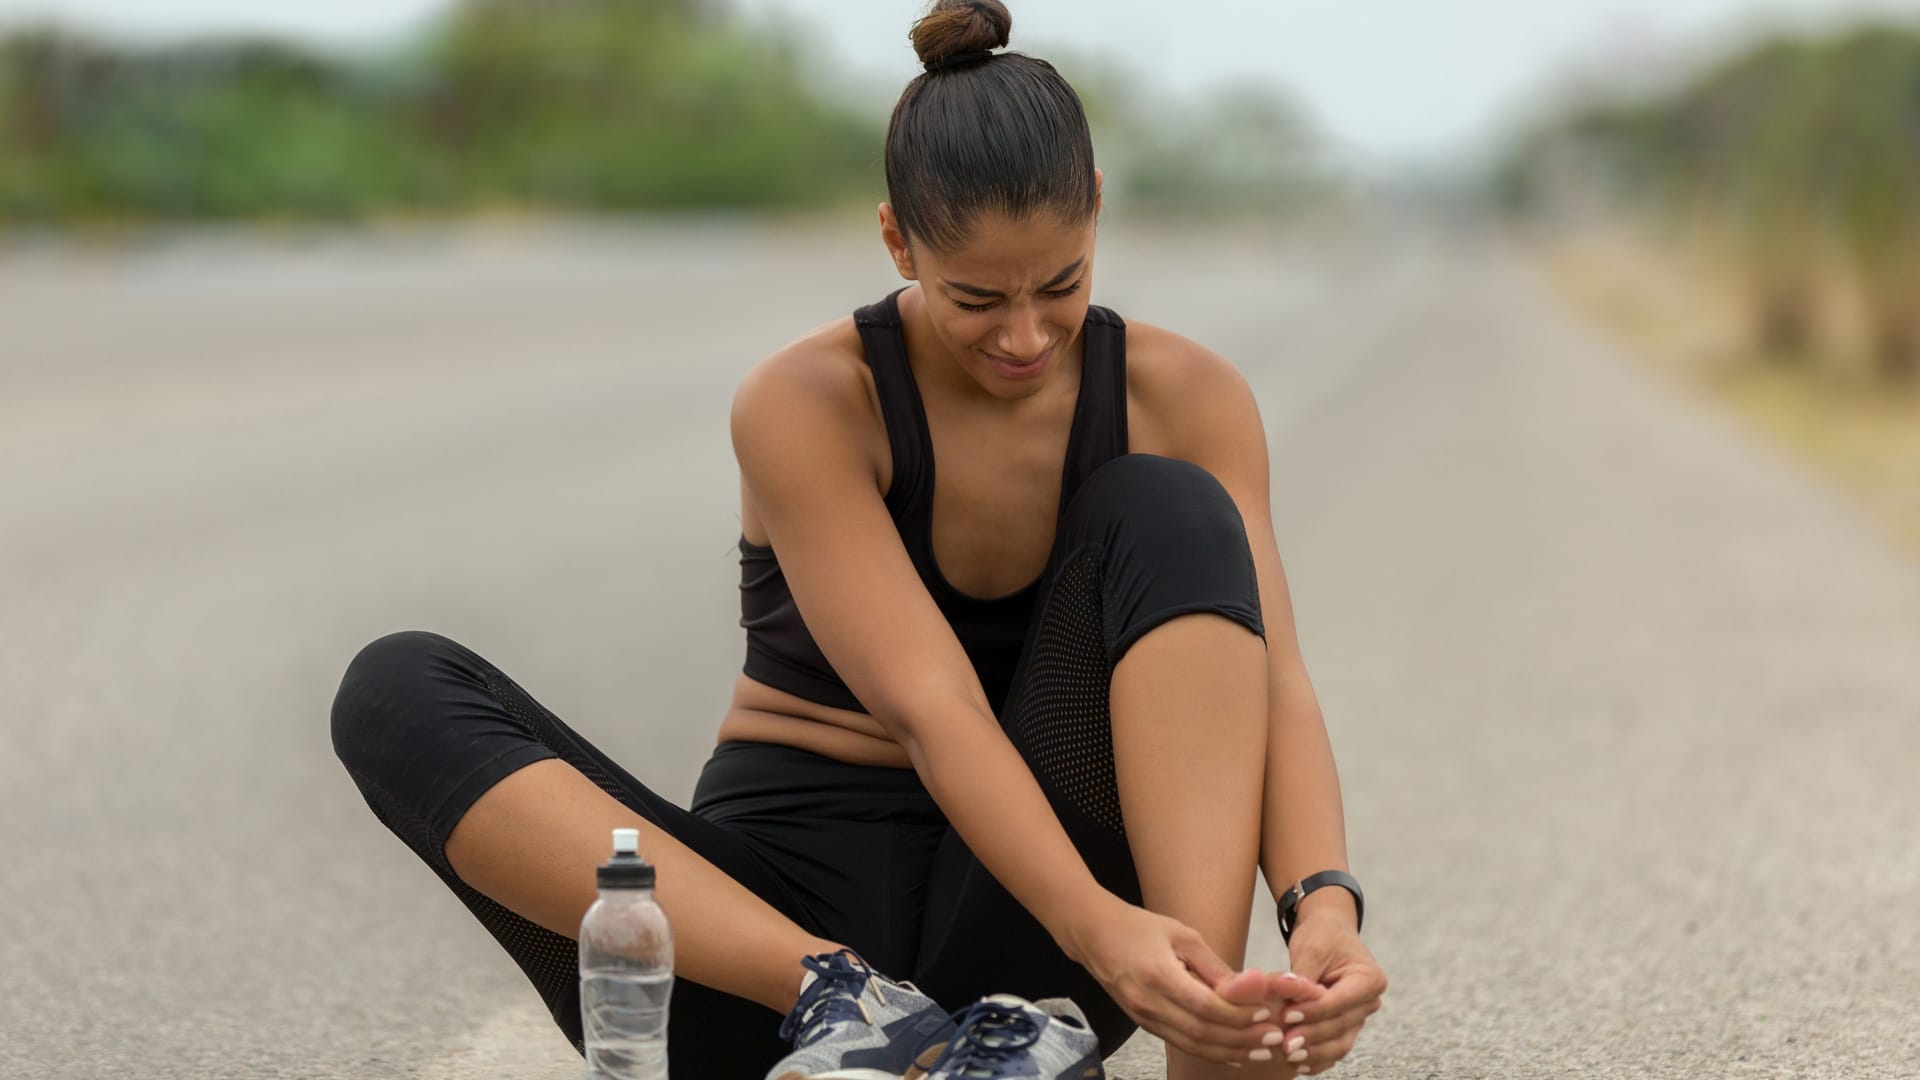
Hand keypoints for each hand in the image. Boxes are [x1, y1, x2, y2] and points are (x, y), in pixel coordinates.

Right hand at [1065, 895, 1288, 1064]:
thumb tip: (1249, 987)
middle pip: (1203, 1032)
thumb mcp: (1181, 934)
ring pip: (1194, 1045)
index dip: (1239, 1014)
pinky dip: (1212, 1051)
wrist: (1095, 936)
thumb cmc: (1139, 928)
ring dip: (1232, 1050)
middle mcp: (1148, 1003)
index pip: (1205, 1006)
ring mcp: (1144, 1018)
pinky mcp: (1146, 1024)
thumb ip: (1213, 966)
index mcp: (1157, 976)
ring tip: (1264, 1049)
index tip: (1268, 1012)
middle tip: (1276, 1037)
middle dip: (1243, 1038)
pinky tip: (1236, 1053)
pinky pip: (1183, 1043)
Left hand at [1272, 918, 1386, 1074]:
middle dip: (1311, 1035)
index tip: (1287, 1016)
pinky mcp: (1346, 1028)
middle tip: (1284, 1043)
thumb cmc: (1321, 936)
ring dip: (1315, 1052)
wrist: (1328, 933)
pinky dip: (1317, 1058)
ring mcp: (1359, 1018)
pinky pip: (1334, 1048)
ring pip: (1340, 1043)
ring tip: (1289, 1056)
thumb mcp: (1311, 949)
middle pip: (1340, 1025)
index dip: (1313, 1011)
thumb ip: (1301, 977)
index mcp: (1370, 979)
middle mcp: (1369, 1002)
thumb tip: (1285, 994)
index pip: (1340, 1002)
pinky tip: (1298, 1064)